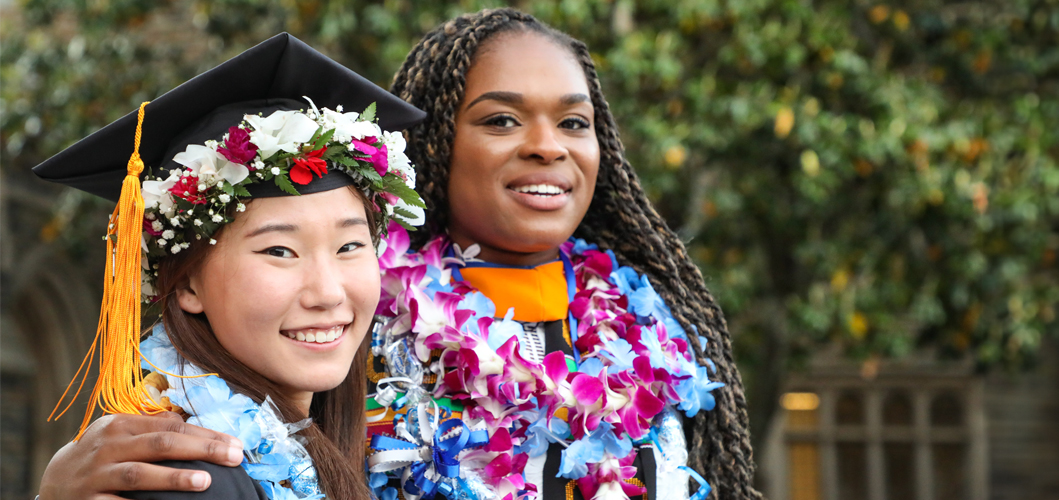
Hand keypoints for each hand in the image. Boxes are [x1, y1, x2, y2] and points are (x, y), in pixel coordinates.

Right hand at [37, 412, 242, 499]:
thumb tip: (191, 422)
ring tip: (206, 481)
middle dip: (202, 450)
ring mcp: (97, 475)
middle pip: (161, 444)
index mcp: (121, 425)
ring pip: (140, 474)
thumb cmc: (103, 454)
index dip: (206, 435)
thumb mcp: (122, 433)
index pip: (172, 427)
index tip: (237, 444)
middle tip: (234, 456)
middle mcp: (108, 446)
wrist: (54, 482)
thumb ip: (154, 426)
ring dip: (174, 478)